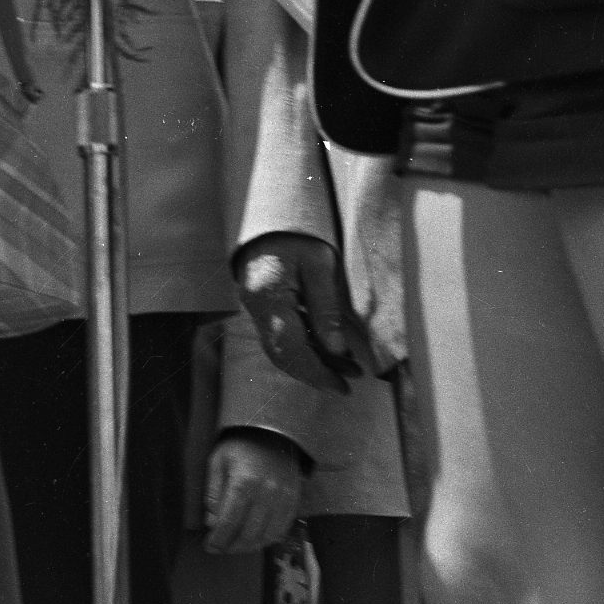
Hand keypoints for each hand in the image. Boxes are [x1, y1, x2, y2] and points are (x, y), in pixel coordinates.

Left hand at [202, 431, 306, 555]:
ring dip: (249, 547)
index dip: (218, 540)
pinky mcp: (293, 500)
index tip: (209, 546)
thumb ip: (213, 493)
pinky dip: (267, 539)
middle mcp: (266, 493)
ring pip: (266, 536)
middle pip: (248, 534)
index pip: (229, 523)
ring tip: (235, 545)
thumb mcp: (218, 461)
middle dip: (231, 546)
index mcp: (244, 482)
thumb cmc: (240, 446)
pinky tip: (255, 538)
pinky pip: (281, 529)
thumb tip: (211, 523)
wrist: (272, 431)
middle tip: (220, 548)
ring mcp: (283, 498)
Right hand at [236, 231, 361, 391]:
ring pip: (281, 350)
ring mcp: (256, 309)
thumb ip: (326, 309)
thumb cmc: (298, 236)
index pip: (291, 347)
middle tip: (346, 384)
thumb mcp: (320, 265)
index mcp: (269, 296)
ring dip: (312, 364)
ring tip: (344, 370)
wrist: (272, 217)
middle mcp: (256, 308)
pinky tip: (327, 352)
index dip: (317, 372)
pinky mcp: (263, 308)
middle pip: (283, 355)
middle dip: (316, 374)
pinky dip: (305, 350)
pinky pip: (282, 337)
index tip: (343, 386)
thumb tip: (336, 351)